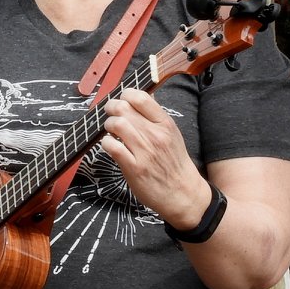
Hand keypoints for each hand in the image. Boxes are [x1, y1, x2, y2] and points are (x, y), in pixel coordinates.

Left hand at [100, 90, 210, 230]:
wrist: (183, 194)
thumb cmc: (174, 164)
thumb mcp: (172, 135)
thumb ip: (156, 117)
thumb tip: (140, 98)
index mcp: (165, 124)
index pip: (141, 97)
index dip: (125, 95)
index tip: (122, 101)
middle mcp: (155, 135)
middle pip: (123, 108)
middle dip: (111, 109)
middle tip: (110, 115)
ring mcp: (144, 151)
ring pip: (116, 124)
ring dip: (108, 125)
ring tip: (111, 132)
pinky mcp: (134, 168)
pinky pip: (111, 147)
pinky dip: (106, 143)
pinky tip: (110, 146)